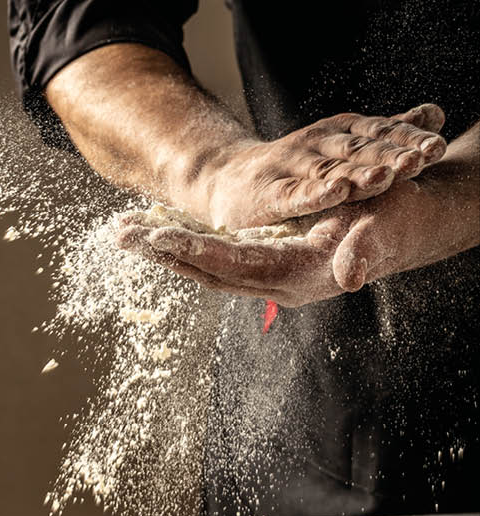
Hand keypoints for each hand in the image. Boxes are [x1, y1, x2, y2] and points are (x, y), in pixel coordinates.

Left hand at [117, 126, 478, 307]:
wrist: (407, 225)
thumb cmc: (397, 219)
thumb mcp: (385, 226)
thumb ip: (365, 250)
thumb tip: (348, 275)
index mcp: (298, 275)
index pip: (232, 265)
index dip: (193, 250)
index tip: (156, 237)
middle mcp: (276, 282)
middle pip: (205, 271)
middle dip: (162, 253)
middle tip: (121, 234)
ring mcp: (269, 276)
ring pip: (205, 268)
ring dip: (165, 252)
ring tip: (126, 233)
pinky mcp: (266, 264)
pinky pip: (216, 260)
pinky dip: (185, 246)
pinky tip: (160, 234)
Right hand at [186, 104, 447, 231]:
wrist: (224, 180)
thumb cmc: (290, 169)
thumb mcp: (338, 145)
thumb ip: (382, 133)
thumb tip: (434, 113)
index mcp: (337, 133)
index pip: (378, 133)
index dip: (407, 139)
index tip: (436, 147)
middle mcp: (316, 144)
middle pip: (359, 150)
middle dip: (391, 155)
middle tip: (420, 160)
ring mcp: (290, 167)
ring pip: (330, 170)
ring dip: (359, 173)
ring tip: (385, 176)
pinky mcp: (268, 194)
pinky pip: (294, 193)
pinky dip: (316, 192)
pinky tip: (335, 191)